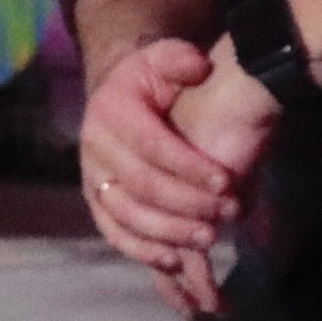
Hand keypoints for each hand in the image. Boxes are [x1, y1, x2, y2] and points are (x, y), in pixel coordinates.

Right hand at [78, 32, 243, 319]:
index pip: (150, 144)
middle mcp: (94, 146)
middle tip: (227, 214)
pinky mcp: (98, 203)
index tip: (228, 180)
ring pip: (126, 215)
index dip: (189, 166)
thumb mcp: (165, 60)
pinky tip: (173, 261)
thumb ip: (180, 59)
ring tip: (208, 239)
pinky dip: (142, 250)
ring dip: (168, 232)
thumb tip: (199, 67)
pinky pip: (114, 234)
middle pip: (140, 185)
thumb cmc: (152, 83)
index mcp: (111, 109)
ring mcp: (93, 178)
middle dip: (187, 203)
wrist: (119, 99)